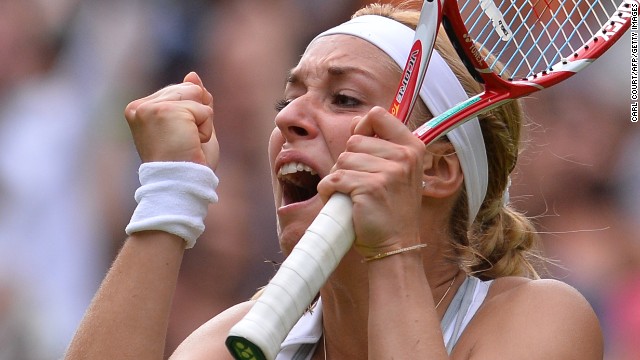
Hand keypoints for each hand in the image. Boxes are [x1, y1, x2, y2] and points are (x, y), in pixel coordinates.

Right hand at [125, 72, 218, 167]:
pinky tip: (191, 144)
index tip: (178, 140)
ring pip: (196, 95)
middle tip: (184, 143)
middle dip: (198, 116)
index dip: (192, 116)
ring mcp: (150, 108)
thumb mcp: (193, 125)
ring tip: (187, 143)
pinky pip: (203, 109)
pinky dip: (205, 129)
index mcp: (140, 109)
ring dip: (202, 123)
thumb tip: (193, 74)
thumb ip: (193, 99)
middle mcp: (140, 107)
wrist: (183, 185)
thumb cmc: (187, 162)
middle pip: (189, 88)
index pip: (180, 91)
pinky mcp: (165, 112)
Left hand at [317, 106, 425, 257]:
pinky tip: (341, 201)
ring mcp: (389, 171)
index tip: (362, 149)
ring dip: (339, 178)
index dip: (362, 128)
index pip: (378, 115)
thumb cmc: (391, 209)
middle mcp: (404, 156)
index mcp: (412, 147)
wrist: (396, 246)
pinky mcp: (370, 187)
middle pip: (354, 140)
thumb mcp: (396, 172)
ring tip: (353, 195)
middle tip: (359, 184)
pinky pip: (334, 178)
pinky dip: (329, 191)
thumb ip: (379, 145)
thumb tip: (357, 121)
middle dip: (348, 162)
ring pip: (342, 160)